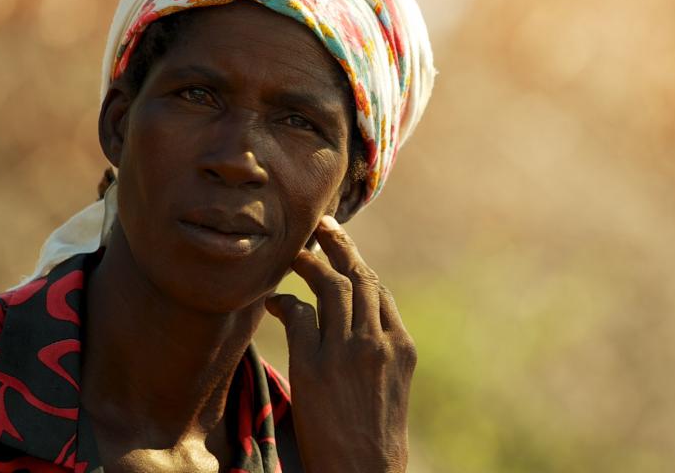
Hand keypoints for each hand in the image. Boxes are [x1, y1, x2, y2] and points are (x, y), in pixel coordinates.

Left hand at [264, 215, 416, 472]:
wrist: (366, 471)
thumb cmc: (375, 437)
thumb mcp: (391, 389)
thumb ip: (379, 353)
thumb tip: (356, 330)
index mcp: (402, 346)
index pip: (380, 292)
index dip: (358, 267)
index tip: (343, 253)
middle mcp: (378, 340)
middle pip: (359, 276)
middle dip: (339, 245)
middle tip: (320, 226)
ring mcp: (348, 350)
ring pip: (331, 285)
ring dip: (309, 262)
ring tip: (292, 252)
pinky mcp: (316, 365)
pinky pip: (299, 314)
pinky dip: (285, 302)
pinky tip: (273, 302)